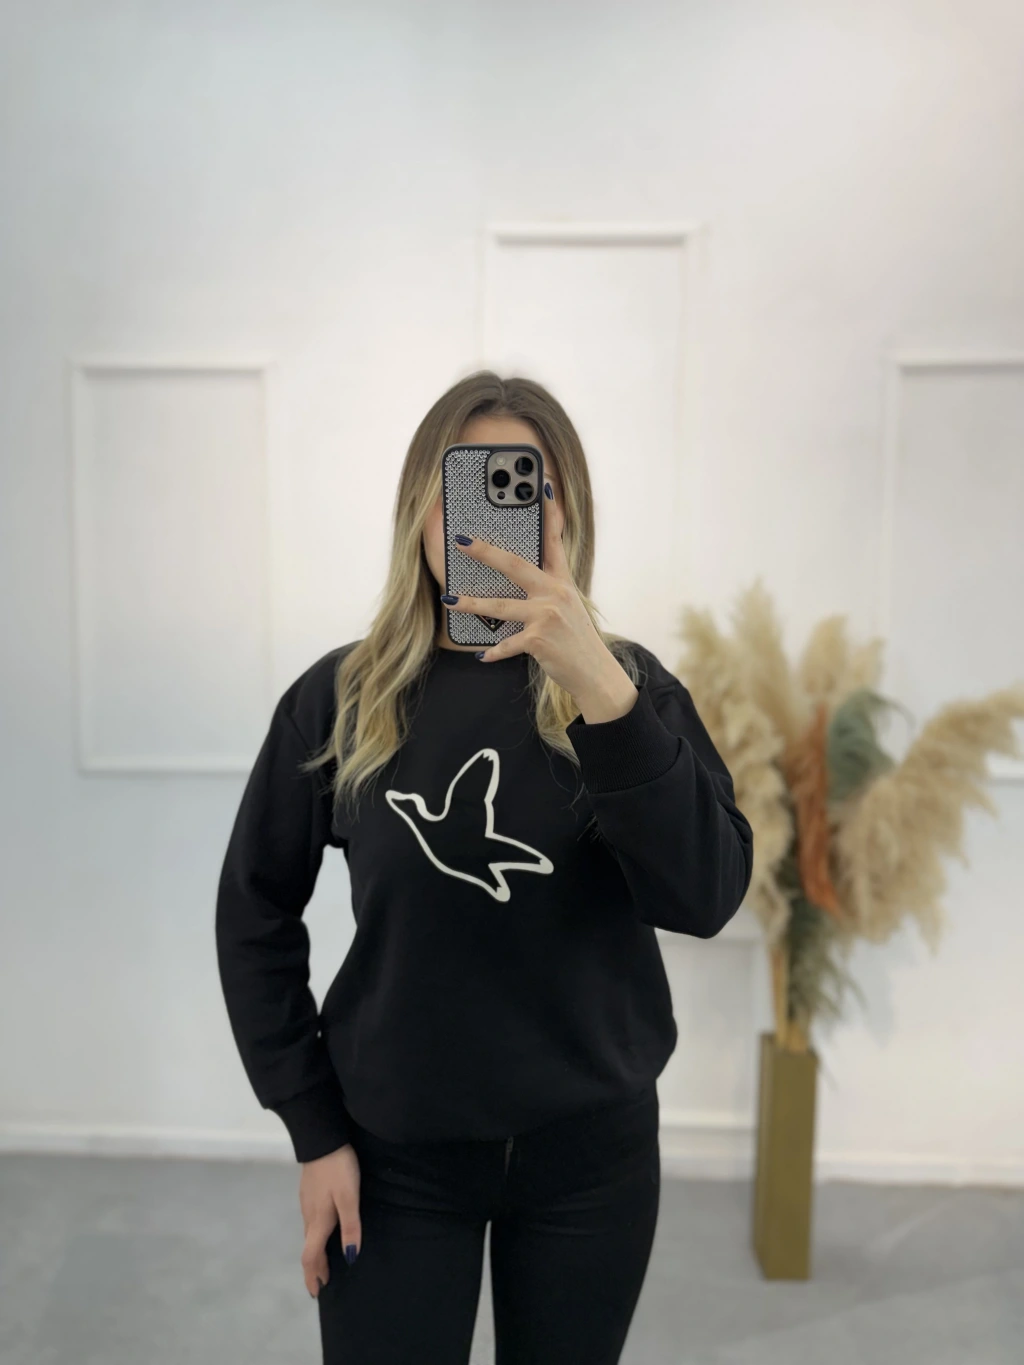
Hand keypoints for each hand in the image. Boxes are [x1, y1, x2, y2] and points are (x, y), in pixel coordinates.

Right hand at [299, 1143, 361, 1297]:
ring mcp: (307, 1203)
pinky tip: (325, 1231)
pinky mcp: (309, 1192)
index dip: (313, 1276)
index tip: (317, 1292)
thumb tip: (350, 1258)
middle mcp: (309, 1215)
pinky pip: (311, 1222)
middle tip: (324, 1283)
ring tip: (326, 1263)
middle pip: (309, 1248)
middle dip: (315, 1268)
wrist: (322, 1138)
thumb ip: (350, 1227)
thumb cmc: (339, 1169)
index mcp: (318, 1221)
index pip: (310, 1257)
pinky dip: (316, 1236)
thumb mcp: (349, 1198)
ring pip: (309, 1234)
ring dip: (316, 1252)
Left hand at [447, 488, 638, 722]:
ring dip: (471, 604)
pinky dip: (494, 650)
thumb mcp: (569, 608)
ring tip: (449, 601)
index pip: (555, 540)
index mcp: (562, 582)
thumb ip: (548, 591)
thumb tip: (518, 581)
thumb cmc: (577, 641)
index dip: (549, 512)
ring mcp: (547, 616)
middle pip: (515, 565)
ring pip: (500, 605)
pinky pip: (507, 643)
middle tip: (461, 540)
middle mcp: (556, 593)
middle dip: (485, 551)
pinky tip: (482, 654)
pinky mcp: (539, 639)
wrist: (596, 673)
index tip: (542, 486)